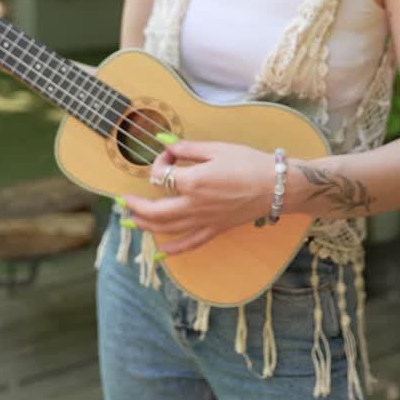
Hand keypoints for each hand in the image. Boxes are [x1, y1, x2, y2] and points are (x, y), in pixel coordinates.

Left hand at [122, 139, 275, 253]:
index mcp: (193, 182)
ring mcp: (204, 221)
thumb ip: (188, 148)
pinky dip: (172, 250)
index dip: (159, 163)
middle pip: (154, 211)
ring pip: (166, 228)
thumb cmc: (249, 163)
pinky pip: (189, 244)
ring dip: (145, 225)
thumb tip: (166, 145)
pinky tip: (161, 253)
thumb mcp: (217, 148)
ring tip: (131, 220)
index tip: (168, 154)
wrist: (276, 186)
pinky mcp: (214, 229)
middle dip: (135, 206)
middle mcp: (194, 205)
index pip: (161, 176)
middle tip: (123, 201)